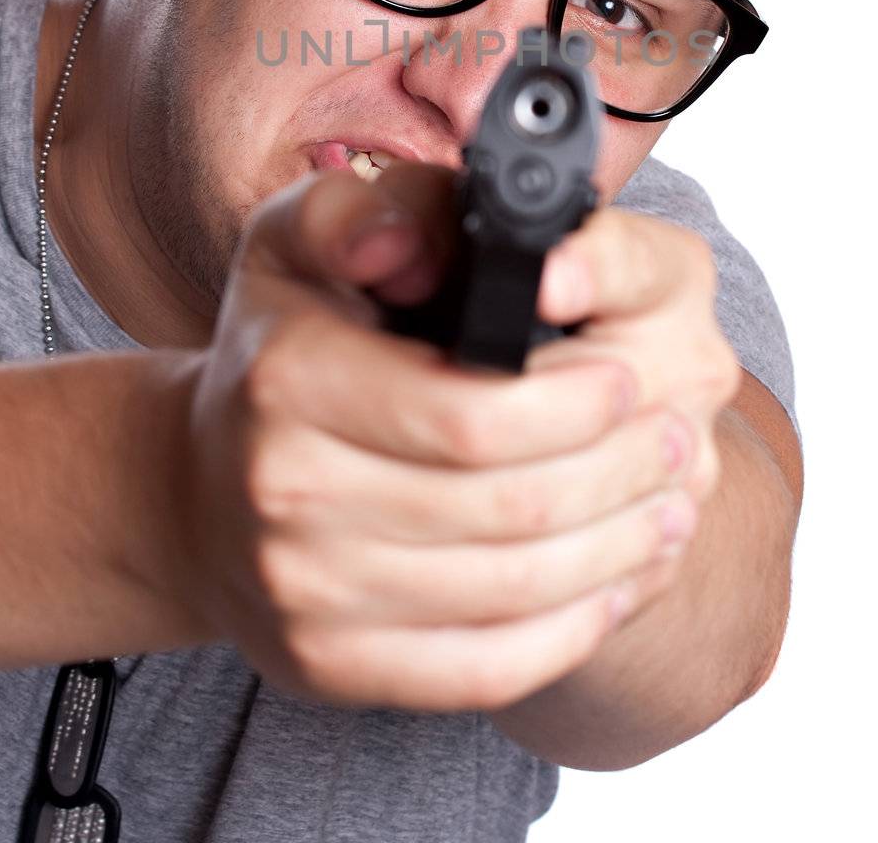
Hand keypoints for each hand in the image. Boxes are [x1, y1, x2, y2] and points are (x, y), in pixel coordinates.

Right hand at [176, 163, 706, 711]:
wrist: (200, 488)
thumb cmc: (281, 343)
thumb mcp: (303, 238)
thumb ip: (374, 207)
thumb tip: (412, 239)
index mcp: (288, 375)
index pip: (471, 413)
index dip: (574, 404)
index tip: (629, 380)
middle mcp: (286, 491)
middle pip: (509, 507)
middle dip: (620, 475)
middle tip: (678, 440)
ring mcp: (305, 594)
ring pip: (512, 593)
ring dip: (617, 552)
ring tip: (670, 507)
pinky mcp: (332, 666)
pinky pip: (484, 669)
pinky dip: (571, 631)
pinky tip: (615, 584)